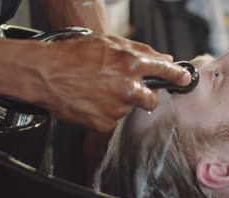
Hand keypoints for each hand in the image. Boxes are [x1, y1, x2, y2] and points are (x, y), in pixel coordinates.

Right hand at [29, 35, 190, 131]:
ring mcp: (117, 107)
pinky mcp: (104, 123)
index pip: (165, 70)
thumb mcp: (107, 43)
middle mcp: (128, 86)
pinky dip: (104, 114)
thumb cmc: (72, 55)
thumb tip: (164, 58)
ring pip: (128, 109)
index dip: (178, 76)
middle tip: (128, 91)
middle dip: (145, 97)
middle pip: (151, 100)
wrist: (44, 74)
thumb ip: (138, 50)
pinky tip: (91, 103)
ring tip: (97, 92)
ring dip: (119, 103)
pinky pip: (112, 121)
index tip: (185, 80)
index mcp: (131, 62)